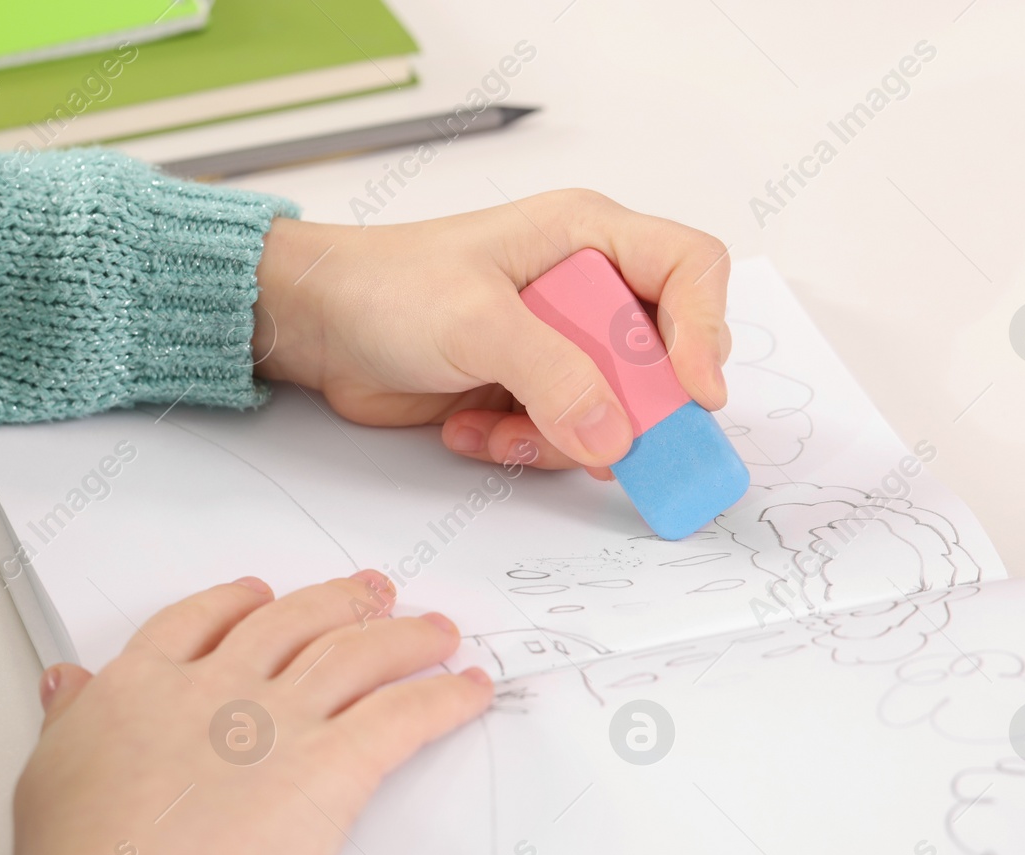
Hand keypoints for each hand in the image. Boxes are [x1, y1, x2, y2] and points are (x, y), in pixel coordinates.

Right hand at [10, 571, 492, 854]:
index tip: (260, 593)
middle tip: (371, 591)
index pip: (201, 620)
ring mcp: (280, 721)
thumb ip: (69, 719)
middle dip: (338, 600)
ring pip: (356, 653)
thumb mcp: (49, 775)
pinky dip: (444, 699)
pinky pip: (404, 716)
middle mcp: (220, 687)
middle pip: (292, 622)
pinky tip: (467, 688)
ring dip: (405, 637)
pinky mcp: (335, 765)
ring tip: (434, 629)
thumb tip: (65, 681)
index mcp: (146, 683)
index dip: (238, 602)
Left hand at [252, 190, 730, 474]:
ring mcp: (560, 345)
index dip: (706, 330)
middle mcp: (585, 288)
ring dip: (561, 438)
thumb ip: (553, 375)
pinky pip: (564, 437)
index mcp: (587, 237)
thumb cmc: (387, 288)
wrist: (318, 327)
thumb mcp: (476, 322)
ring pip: (615, 412)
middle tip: (604, 446)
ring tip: (497, 427)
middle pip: (661, 358)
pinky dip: (522, 446)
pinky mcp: (531, 390)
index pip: (689, 269)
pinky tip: (468, 428)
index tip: (695, 396)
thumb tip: (617, 435)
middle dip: (630, 410)